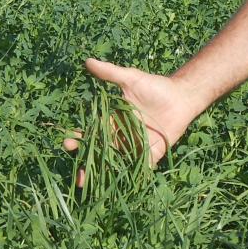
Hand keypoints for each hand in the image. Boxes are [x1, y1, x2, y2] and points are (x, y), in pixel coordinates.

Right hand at [63, 58, 201, 177]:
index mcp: (113, 121)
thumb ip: (110, 73)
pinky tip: (120, 188)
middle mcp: (121, 136)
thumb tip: (88, 61)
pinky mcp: (152, 154)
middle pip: (101, 152)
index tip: (67, 141)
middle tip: (77, 173)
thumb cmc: (155, 86)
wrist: (181, 96)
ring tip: (91, 185)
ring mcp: (136, 147)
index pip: (91, 132)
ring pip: (117, 163)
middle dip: (88, 162)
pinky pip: (140, 167)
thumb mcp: (131, 79)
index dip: (79, 138)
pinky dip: (132, 176)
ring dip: (105, 174)